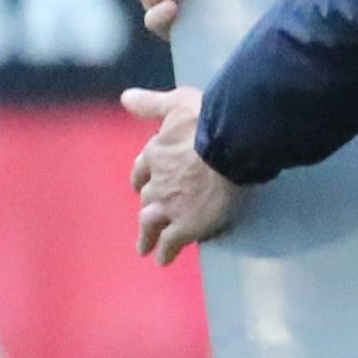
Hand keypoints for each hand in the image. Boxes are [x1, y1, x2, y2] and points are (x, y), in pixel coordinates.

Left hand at [120, 85, 244, 260]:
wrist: (232, 146)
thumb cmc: (208, 120)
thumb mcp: (177, 103)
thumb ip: (151, 104)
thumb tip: (125, 98)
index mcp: (156, 153)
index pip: (143, 169)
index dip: (143, 177)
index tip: (142, 183)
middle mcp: (157, 182)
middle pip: (147, 197)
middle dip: (148, 205)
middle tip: (148, 217)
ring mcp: (170, 206)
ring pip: (151, 223)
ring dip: (146, 235)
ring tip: (145, 247)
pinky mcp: (188, 225)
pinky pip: (171, 242)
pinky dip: (165, 251)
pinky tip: (163, 259)